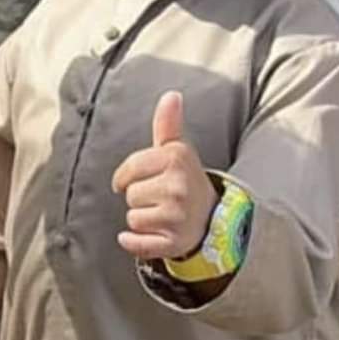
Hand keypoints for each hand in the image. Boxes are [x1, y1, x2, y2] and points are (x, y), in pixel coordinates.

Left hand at [112, 91, 217, 260]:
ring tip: (162, 215)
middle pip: (130, 195)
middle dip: (140, 198)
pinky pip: (137, 244)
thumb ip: (168, 123)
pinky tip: (149, 236)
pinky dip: (135, 243)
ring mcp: (176, 216)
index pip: (129, 169)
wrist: (212, 218)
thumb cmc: (185, 180)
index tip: (137, 179)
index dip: (127, 176)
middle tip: (161, 198)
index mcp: (176, 159)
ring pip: (132, 218)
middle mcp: (178, 187)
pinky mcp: (173, 242)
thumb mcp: (177, 150)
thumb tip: (171, 95)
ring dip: (142, 219)